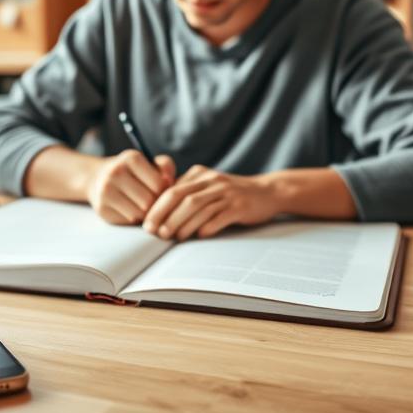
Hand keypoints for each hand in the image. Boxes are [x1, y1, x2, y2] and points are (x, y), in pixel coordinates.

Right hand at [87, 150, 175, 224]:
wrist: (98, 179)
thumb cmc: (133, 173)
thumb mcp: (150, 163)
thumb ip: (166, 166)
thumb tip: (170, 181)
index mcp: (131, 158)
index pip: (159, 184)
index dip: (164, 191)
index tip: (160, 190)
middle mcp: (115, 172)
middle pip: (149, 200)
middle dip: (154, 204)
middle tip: (152, 201)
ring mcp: (105, 191)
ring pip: (139, 213)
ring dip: (145, 213)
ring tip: (142, 205)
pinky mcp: (101, 208)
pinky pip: (128, 221)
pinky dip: (133, 218)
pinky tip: (130, 209)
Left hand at [143, 165, 278, 239]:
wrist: (267, 192)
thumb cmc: (230, 195)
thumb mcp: (208, 187)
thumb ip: (187, 193)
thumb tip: (158, 212)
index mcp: (200, 175)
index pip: (172, 189)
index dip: (157, 207)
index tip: (146, 224)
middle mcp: (212, 181)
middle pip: (182, 197)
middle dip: (165, 216)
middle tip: (155, 232)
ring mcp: (227, 193)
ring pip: (199, 207)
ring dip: (182, 224)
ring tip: (172, 237)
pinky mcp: (240, 206)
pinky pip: (220, 216)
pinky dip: (207, 227)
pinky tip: (198, 236)